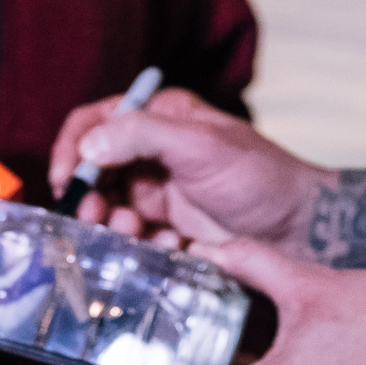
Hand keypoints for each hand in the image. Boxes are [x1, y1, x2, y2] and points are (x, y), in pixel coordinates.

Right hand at [46, 88, 324, 250]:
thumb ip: (143, 135)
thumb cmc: (260, 177)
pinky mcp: (168, 227)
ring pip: (108, 207)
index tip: (66, 180)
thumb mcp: (202, 146)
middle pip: (93, 169)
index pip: (97, 119)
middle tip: (95, 220)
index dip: (72, 146)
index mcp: (161, 116)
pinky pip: (133, 237)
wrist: (300, 230)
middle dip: (89, 196)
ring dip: (112, 224)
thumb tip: (89, 143)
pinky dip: (140, 245)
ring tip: (134, 234)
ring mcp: (160, 190)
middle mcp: (154, 150)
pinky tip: (169, 248)